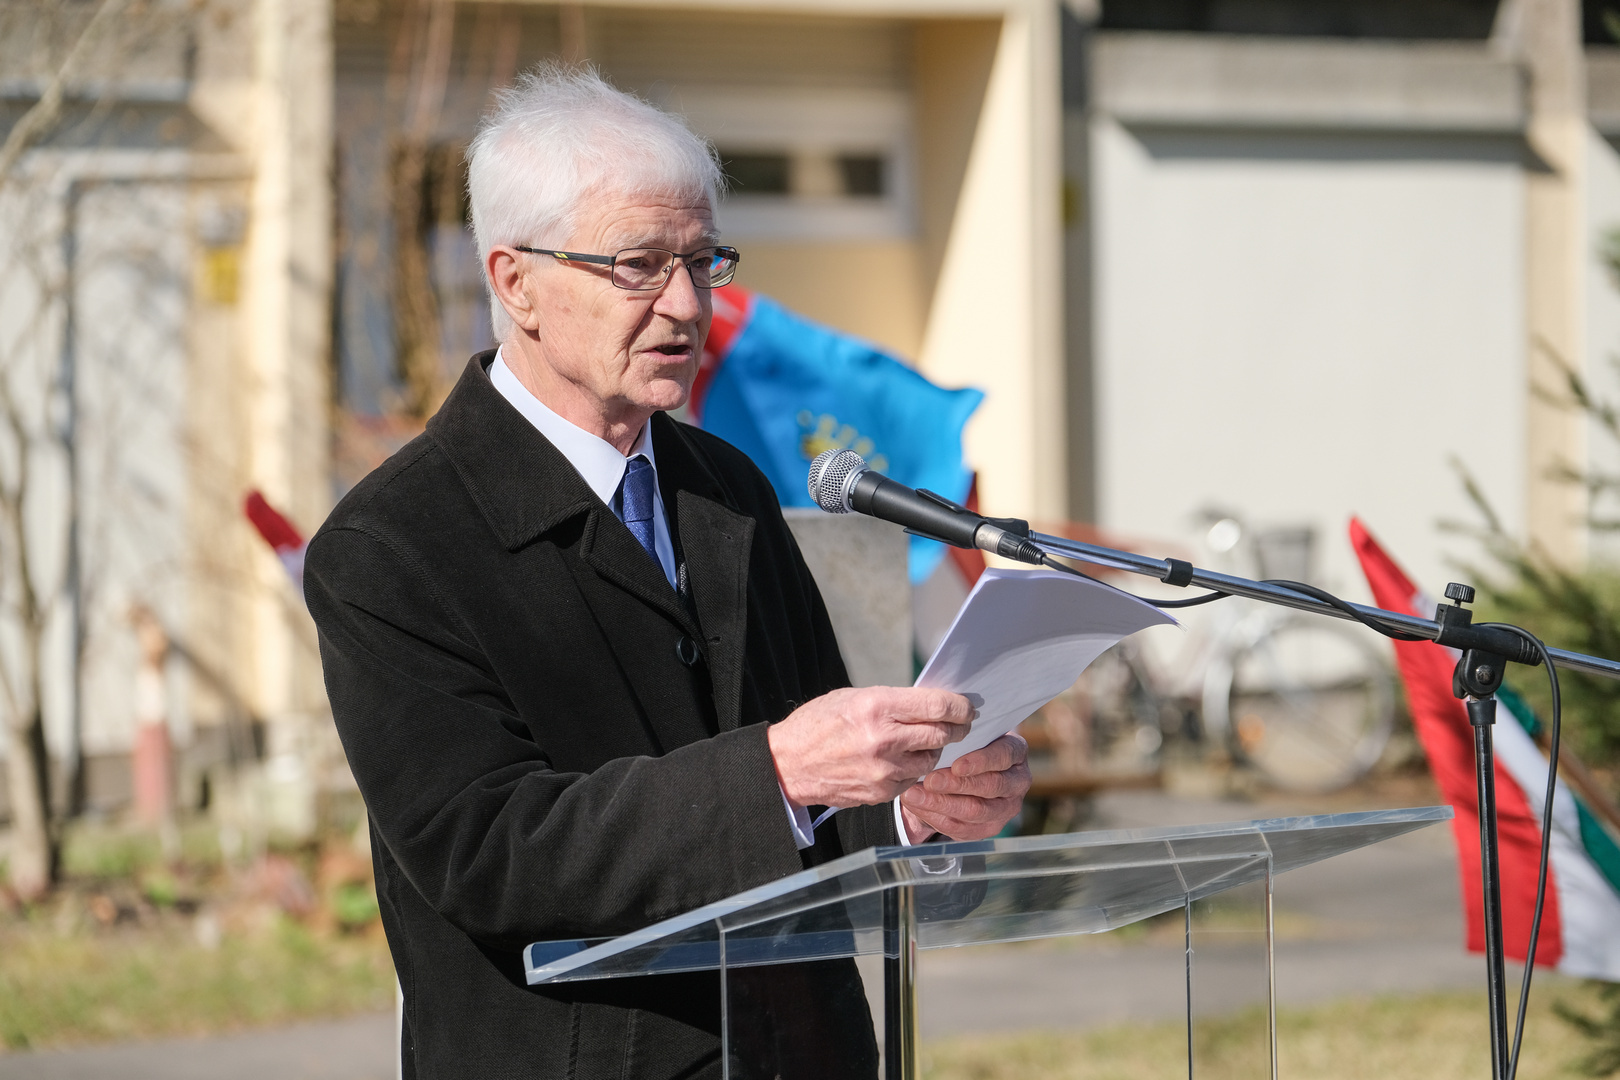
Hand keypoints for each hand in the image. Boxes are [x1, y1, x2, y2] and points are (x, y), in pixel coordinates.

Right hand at [767, 687, 973, 807]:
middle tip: (958, 724)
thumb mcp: (854, 698)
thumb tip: (934, 705)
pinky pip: (913, 780)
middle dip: (955, 728)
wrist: (788, 764)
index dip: (960, 706)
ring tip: (921, 741)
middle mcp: (883, 739)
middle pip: (942, 734)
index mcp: (877, 707)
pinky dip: (912, 769)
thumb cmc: (820, 724)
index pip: (937, 706)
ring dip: (933, 750)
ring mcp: (883, 770)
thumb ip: (894, 702)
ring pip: (931, 759)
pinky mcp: (881, 792)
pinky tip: (900, 760)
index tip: (967, 707)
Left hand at [898, 734, 1029, 841]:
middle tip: (929, 781)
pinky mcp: (990, 827)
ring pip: (976, 810)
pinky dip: (936, 817)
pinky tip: (918, 806)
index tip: (956, 765)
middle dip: (957, 784)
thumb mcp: (966, 737)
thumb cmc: (964, 748)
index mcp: (1015, 751)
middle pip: (991, 786)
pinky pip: (964, 828)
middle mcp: (1017, 780)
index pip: (1004, 755)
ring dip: (941, 803)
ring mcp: (1006, 807)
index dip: (981, 761)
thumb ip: (959, 737)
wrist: (959, 775)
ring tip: (914, 795)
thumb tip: (939, 737)